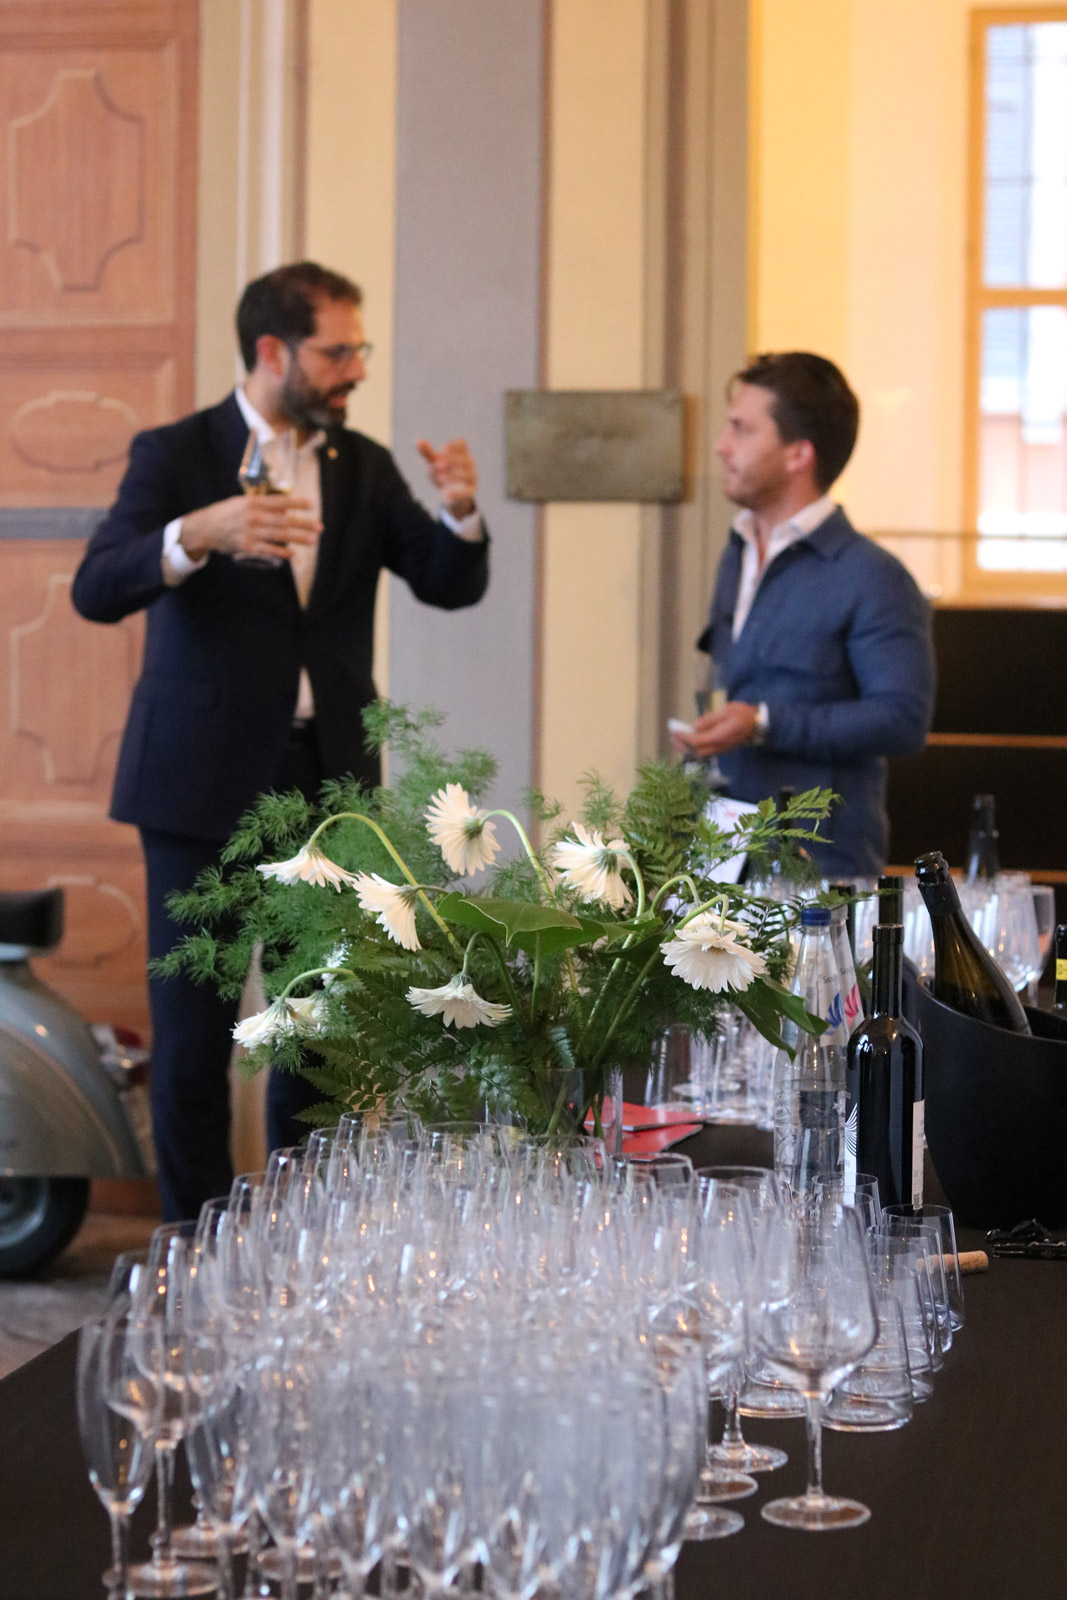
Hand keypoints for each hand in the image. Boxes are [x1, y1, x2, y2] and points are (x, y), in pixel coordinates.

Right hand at [179, 494, 321, 562]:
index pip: (278, 501)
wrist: (204, 528)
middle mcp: (252, 516)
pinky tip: (293, 554)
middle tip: (319, 526)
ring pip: (279, 535)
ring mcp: (250, 532)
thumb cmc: (225, 513)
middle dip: (304, 523)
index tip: (311, 505)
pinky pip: (268, 550)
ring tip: (313, 540)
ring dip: (298, 538)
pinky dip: (281, 552)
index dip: (296, 503)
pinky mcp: (247, 547)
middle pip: (283, 520)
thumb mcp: (241, 502)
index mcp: (252, 502)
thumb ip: (261, 504)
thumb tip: (284, 508)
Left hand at [416, 437, 477, 518]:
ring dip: (452, 476)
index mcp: (462, 453)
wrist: (450, 495)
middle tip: (438, 465)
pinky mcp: (470, 492)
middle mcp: (469, 464)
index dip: (453, 445)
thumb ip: (427, 452)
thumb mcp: (434, 463)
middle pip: (465, 459)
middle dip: (451, 461)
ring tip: (440, 478)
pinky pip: (466, 492)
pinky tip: (445, 492)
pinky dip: (456, 492)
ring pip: (466, 475)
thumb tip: (418, 441)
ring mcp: (472, 478)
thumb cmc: (443, 473)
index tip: (443, 450)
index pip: (462, 444)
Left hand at [672, 701, 758, 757]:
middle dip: (682, 745)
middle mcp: (720, 746)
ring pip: (700, 754)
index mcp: (720, 737)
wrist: (758, 723)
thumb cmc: (742, 713)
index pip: (697, 741)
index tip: (674, 732)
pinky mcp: (722, 749)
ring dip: (687, 747)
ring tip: (677, 738)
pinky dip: (695, 747)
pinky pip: (705, 751)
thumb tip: (695, 726)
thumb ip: (709, 719)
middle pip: (696, 751)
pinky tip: (690, 739)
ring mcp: (721, 749)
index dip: (683, 738)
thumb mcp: (725, 710)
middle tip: (672, 736)